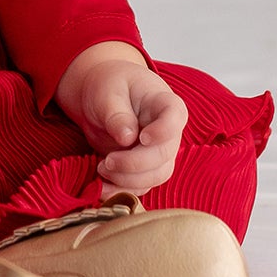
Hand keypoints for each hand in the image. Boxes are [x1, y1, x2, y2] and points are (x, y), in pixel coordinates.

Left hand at [55, 44, 187, 196]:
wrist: (102, 97)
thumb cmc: (109, 86)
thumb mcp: (107, 92)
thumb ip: (117, 113)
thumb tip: (127, 138)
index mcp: (164, 103)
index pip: (175, 118)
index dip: (163, 132)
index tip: (142, 138)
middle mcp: (168, 131)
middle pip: (164, 155)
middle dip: (135, 163)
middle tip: (107, 161)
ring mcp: (159, 152)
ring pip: (155, 175)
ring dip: (128, 180)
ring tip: (101, 169)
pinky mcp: (145, 168)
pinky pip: (141, 185)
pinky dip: (121, 190)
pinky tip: (101, 187)